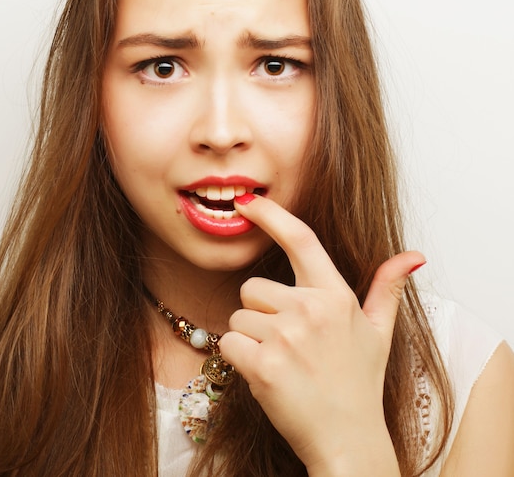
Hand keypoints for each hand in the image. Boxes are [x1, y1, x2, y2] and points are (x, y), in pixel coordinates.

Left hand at [219, 194, 423, 474]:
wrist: (347, 440)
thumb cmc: (358, 383)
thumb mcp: (379, 332)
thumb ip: (388, 288)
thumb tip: (412, 255)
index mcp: (335, 295)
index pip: (301, 239)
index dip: (272, 215)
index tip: (248, 201)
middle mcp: (310, 310)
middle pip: (252, 288)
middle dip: (260, 312)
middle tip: (288, 343)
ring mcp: (286, 337)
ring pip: (238, 318)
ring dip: (251, 339)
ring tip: (283, 362)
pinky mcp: (263, 365)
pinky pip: (228, 344)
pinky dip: (239, 360)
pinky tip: (267, 376)